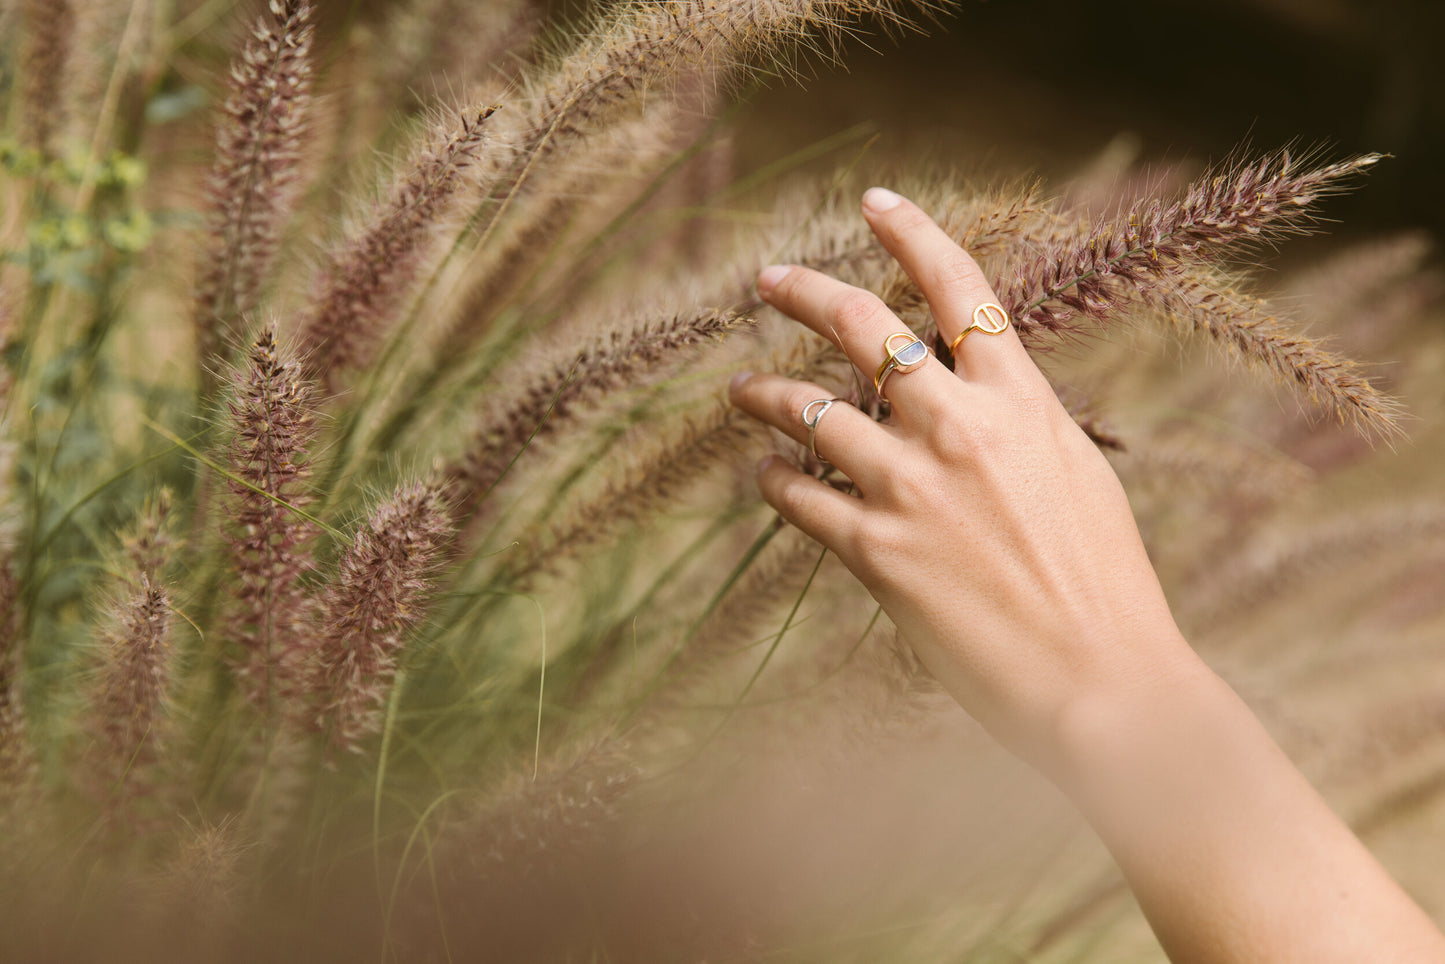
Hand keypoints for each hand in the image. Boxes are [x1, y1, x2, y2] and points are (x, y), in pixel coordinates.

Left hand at [729, 187, 1198, 770]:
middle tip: (767, 280)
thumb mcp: (1076, 477)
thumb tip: (982, 396)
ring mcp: (913, 488)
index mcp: (1022, 402)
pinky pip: (799, 498)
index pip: (962, 289)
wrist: (1103, 681)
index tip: (874, 202)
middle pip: (864, 327)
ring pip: (811, 409)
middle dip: (805, 291)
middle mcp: (961, 428)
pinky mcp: (877, 553)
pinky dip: (773, 481)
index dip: (913, 234)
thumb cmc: (1104, 585)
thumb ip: (1020, 424)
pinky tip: (764, 478)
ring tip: (741, 390)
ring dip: (765, 392)